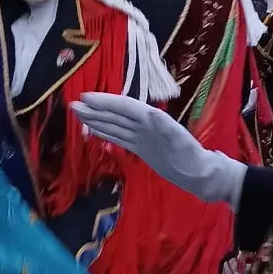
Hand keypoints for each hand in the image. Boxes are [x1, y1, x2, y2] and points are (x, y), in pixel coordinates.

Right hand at [71, 92, 245, 208]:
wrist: (199, 175)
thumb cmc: (192, 159)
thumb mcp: (181, 143)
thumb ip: (166, 128)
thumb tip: (151, 114)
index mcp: (152, 119)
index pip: (124, 107)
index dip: (105, 102)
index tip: (85, 98)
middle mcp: (144, 125)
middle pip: (116, 113)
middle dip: (95, 109)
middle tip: (72, 105)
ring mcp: (142, 136)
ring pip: (114, 124)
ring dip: (96, 118)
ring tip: (78, 113)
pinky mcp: (141, 148)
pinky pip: (119, 137)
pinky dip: (105, 132)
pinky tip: (94, 129)